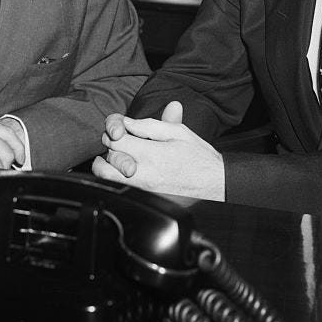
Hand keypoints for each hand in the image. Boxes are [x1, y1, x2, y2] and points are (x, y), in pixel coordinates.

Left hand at [92, 101, 224, 200]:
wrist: (214, 183)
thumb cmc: (198, 156)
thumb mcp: (178, 132)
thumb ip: (150, 124)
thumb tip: (128, 122)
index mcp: (152, 154)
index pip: (116, 140)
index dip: (115, 130)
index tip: (121, 129)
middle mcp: (144, 174)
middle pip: (107, 160)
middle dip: (110, 148)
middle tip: (120, 142)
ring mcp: (142, 190)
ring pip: (107, 177)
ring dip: (108, 164)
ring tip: (119, 156)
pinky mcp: (143, 199)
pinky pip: (118, 188)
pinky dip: (115, 177)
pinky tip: (125, 170)